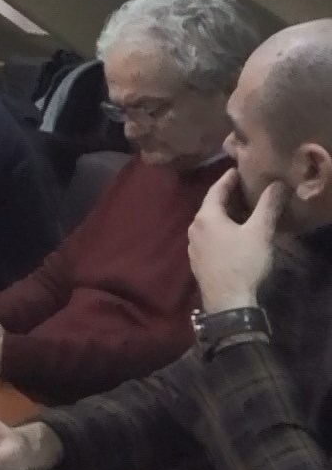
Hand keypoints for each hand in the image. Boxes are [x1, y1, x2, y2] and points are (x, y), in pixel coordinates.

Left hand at [190, 169, 285, 312]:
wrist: (227, 300)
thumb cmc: (242, 262)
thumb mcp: (259, 232)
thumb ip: (267, 206)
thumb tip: (276, 184)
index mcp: (205, 217)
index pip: (216, 190)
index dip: (228, 178)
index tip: (238, 169)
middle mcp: (194, 228)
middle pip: (210, 205)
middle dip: (226, 195)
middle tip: (244, 188)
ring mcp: (193, 246)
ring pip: (209, 222)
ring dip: (224, 214)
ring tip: (241, 208)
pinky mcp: (197, 260)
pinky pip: (208, 236)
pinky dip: (220, 229)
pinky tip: (233, 233)